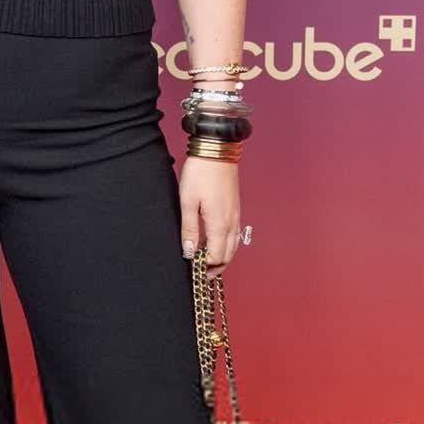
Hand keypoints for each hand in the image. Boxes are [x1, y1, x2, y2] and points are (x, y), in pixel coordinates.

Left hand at [179, 156, 243, 279]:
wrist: (216, 150)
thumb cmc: (200, 173)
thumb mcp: (188, 202)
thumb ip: (190, 229)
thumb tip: (190, 252)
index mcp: (219, 224)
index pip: (216, 256)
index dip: (205, 266)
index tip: (192, 268)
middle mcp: (231, 223)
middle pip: (228, 255)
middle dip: (216, 267)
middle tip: (201, 274)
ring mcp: (235, 216)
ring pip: (233, 246)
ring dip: (222, 257)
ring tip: (207, 263)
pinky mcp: (235, 208)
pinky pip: (234, 235)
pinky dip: (226, 245)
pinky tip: (214, 243)